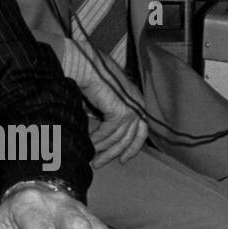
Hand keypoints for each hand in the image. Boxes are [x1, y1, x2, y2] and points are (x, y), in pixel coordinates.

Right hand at [78, 50, 148, 167]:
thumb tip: (102, 136)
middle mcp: (138, 103)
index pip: (141, 129)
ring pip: (119, 137)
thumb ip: (107, 115)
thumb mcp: (104, 99)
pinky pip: (109, 132)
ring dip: (104, 149)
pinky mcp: (120, 111)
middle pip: (132, 136)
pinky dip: (98, 140)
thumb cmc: (91, 77)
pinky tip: (89, 144)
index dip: (133, 146)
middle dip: (116, 152)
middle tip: (101, 163)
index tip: (123, 160)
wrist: (86, 65)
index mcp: (137, 100)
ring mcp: (131, 107)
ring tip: (92, 157)